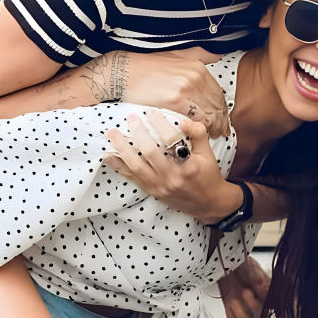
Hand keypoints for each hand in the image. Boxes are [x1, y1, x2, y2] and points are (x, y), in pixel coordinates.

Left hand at [104, 112, 241, 223]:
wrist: (208, 204)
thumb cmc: (209, 176)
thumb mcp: (208, 153)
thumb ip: (198, 134)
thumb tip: (183, 120)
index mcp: (188, 166)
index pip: (171, 140)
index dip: (160, 124)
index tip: (152, 113)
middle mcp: (172, 178)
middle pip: (149, 153)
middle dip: (138, 134)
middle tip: (131, 119)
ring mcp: (160, 187)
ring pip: (136, 167)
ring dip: (122, 149)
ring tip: (112, 134)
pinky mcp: (153, 192)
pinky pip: (132, 179)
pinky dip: (119, 167)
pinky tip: (109, 157)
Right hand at [114, 48, 230, 138]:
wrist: (123, 72)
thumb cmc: (147, 65)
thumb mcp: (177, 54)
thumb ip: (198, 54)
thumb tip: (217, 54)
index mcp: (197, 67)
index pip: (218, 93)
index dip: (222, 108)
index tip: (223, 118)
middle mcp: (194, 76)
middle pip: (216, 104)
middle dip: (221, 119)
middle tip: (221, 131)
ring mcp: (185, 89)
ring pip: (208, 113)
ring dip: (213, 126)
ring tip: (214, 134)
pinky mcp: (175, 101)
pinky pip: (195, 118)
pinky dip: (200, 127)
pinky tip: (200, 132)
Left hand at [217, 255, 270, 317]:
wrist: (224, 262)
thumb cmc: (240, 263)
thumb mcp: (250, 266)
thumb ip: (256, 277)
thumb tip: (261, 287)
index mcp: (268, 292)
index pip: (275, 304)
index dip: (267, 300)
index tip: (258, 289)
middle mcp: (259, 302)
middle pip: (263, 316)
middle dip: (254, 306)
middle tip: (246, 292)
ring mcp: (246, 308)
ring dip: (242, 314)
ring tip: (235, 300)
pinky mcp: (233, 311)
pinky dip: (231, 313)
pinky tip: (229, 302)